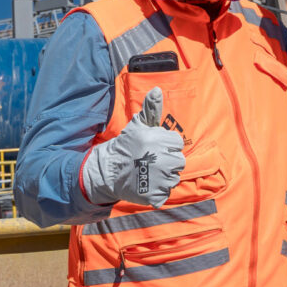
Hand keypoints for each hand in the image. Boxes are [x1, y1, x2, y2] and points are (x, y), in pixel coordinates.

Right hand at [81, 87, 185, 207]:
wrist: (107, 171)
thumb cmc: (126, 146)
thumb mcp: (138, 126)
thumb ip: (151, 109)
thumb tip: (157, 90)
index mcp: (159, 141)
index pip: (177, 144)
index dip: (166, 146)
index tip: (152, 148)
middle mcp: (162, 160)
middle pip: (179, 162)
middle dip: (167, 162)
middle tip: (150, 162)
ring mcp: (159, 180)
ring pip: (174, 179)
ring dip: (163, 178)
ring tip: (147, 173)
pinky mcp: (154, 196)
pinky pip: (165, 194)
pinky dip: (156, 192)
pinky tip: (145, 185)